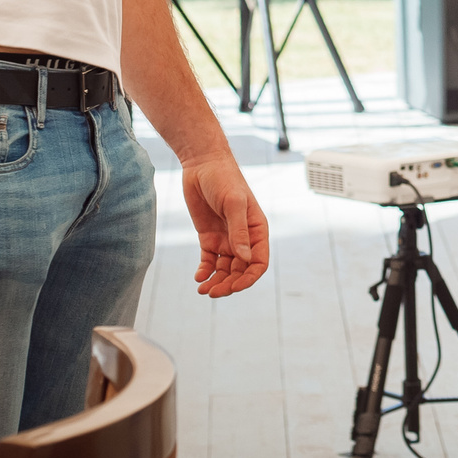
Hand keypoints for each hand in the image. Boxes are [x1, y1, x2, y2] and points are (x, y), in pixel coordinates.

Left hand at [183, 154, 269, 297]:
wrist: (202, 165)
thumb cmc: (224, 178)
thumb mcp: (234, 203)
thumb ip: (239, 231)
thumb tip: (245, 258)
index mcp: (257, 230)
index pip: (259, 262)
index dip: (249, 278)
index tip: (235, 286)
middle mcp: (244, 237)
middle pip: (241, 270)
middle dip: (229, 284)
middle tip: (213, 292)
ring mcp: (226, 239)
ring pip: (225, 270)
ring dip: (216, 282)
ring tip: (203, 290)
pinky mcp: (209, 238)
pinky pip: (209, 261)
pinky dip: (205, 272)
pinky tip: (198, 277)